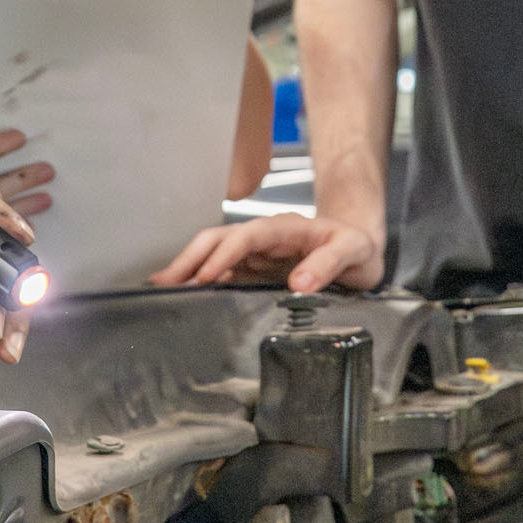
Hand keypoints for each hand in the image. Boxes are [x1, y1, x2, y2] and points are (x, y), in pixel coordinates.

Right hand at [153, 212, 382, 294]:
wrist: (360, 250)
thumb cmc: (356, 247)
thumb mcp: (354, 251)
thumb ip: (329, 263)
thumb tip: (299, 283)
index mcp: (285, 228)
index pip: (247, 237)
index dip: (225, 255)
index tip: (206, 276)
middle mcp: (265, 236)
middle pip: (218, 238)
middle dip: (190, 258)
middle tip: (165, 282)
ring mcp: (257, 252)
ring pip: (213, 253)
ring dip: (188, 269)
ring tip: (162, 290)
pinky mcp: (254, 267)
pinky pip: (221, 270)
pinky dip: (200, 280)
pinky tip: (184, 294)